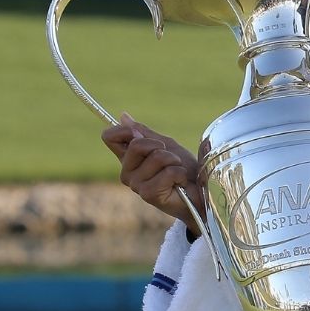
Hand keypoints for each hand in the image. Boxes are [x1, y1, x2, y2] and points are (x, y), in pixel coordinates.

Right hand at [101, 112, 205, 236]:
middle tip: (171, 158)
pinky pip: (167, 172)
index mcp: (128, 159)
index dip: (124, 130)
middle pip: (136, 144)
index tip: (139, 132)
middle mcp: (128, 173)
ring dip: (174, 162)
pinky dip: (180, 173)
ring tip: (177, 172)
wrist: (200, 192)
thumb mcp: (165, 145)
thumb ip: (145, 133)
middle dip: (160, 146)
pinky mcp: (148, 194)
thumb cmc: (183, 169)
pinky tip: (179, 183)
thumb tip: (123, 116)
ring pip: (156, 157)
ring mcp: (136, 185)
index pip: (110, 137)